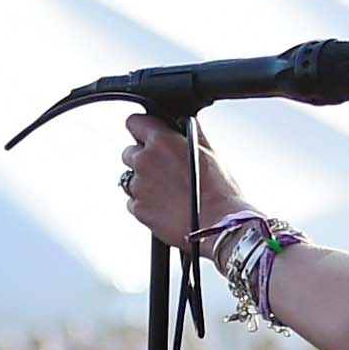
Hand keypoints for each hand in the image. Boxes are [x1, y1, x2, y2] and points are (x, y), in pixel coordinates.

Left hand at [119, 113, 241, 249]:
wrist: (219, 226)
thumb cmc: (219, 191)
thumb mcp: (209, 152)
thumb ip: (192, 132)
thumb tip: (188, 122)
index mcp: (161, 141)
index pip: (134, 123)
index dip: (142, 130)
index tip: (147, 137)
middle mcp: (145, 161)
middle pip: (129, 153)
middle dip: (142, 159)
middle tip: (163, 171)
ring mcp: (139, 187)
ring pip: (129, 180)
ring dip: (143, 183)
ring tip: (166, 193)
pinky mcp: (139, 210)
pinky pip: (133, 203)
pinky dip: (145, 205)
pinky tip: (165, 208)